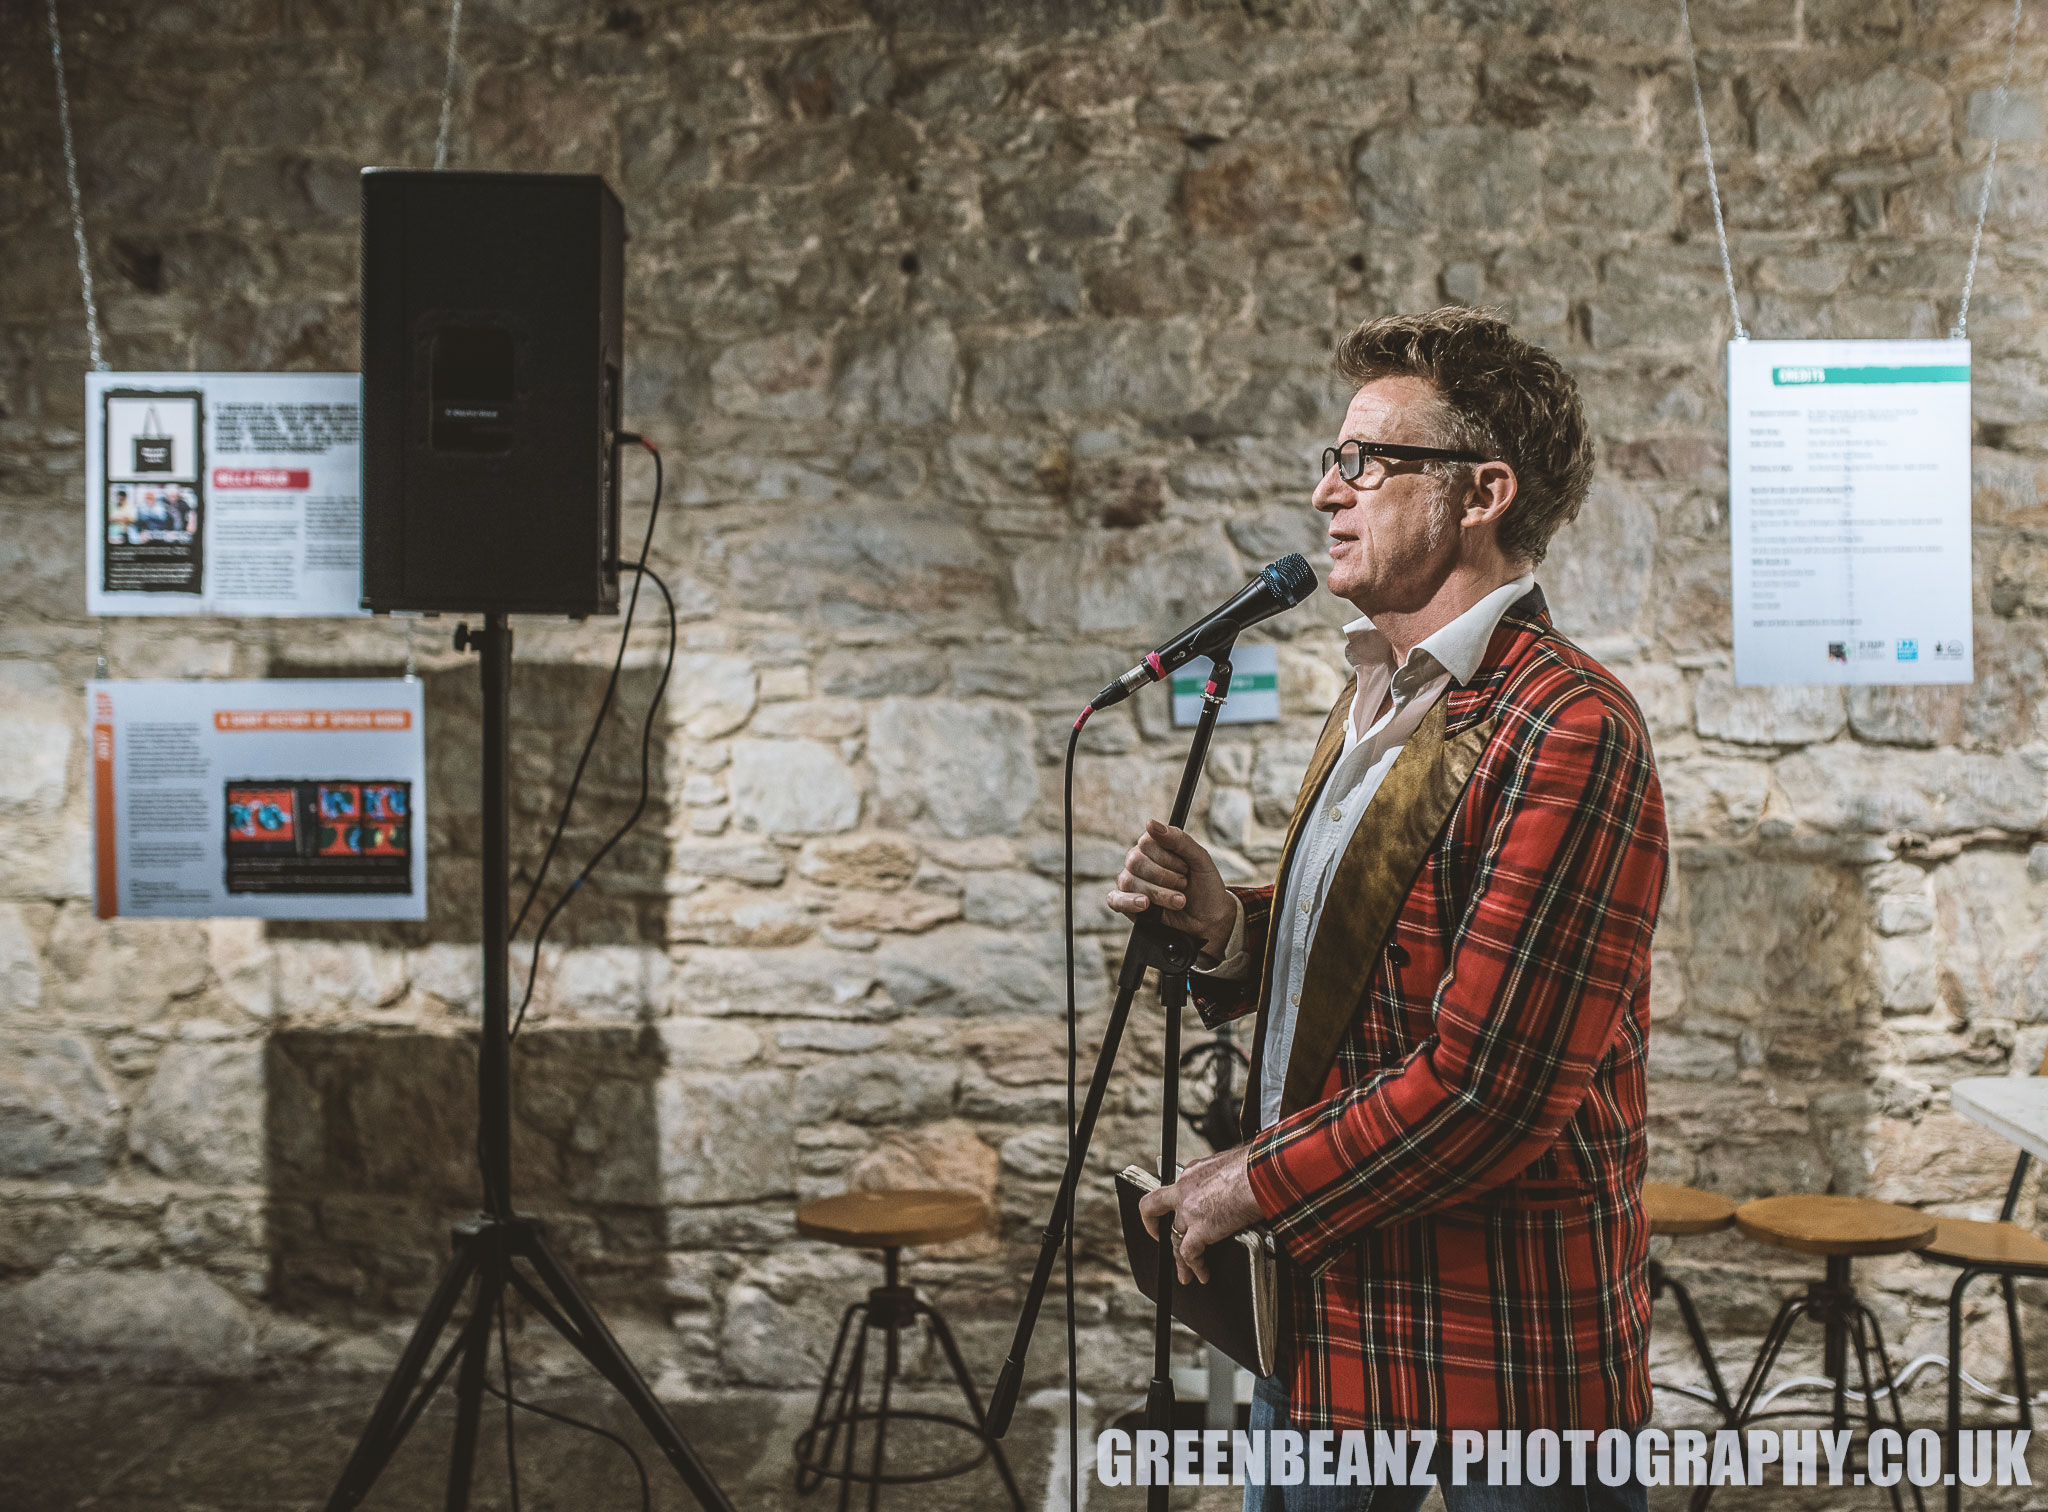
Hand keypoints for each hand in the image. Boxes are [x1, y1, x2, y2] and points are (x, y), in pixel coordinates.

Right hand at [1106, 820, 1235, 963]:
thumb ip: (1178, 839)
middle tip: (1183, 884)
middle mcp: (1140, 862)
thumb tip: (1150, 823)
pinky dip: (1128, 902)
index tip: (1185, 868)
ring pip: (1130, 882)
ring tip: (1179, 901)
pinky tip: (1145, 904)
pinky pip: (1115, 899)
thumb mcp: (1200, 859)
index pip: (1146, 843)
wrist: (1210, 918)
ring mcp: (1132, 883)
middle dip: (1165, 877)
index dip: (1167, 858)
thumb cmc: (1205, 885)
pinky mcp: (1128, 905)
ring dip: (1159, 894)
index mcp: (1155, 847)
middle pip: (1136, 862)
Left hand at [1136, 1145, 1261, 1285]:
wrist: (1261, 1174)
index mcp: (1193, 1171)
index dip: (1178, 1201)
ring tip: (1185, 1273)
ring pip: (1173, 1237)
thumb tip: (1236, 1185)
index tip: (1181, 1209)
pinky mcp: (1199, 1229)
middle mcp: (1185, 1190)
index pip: (1178, 1188)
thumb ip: (1223, 1177)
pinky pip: (1189, 1254)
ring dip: (1179, 1258)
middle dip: (1152, 1224)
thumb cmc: (1255, 1167)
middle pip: (1154, 1208)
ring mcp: (1188, 1210)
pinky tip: (1201, 1274)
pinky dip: (1195, 1267)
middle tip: (1159, 1236)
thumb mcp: (1231, 1163)